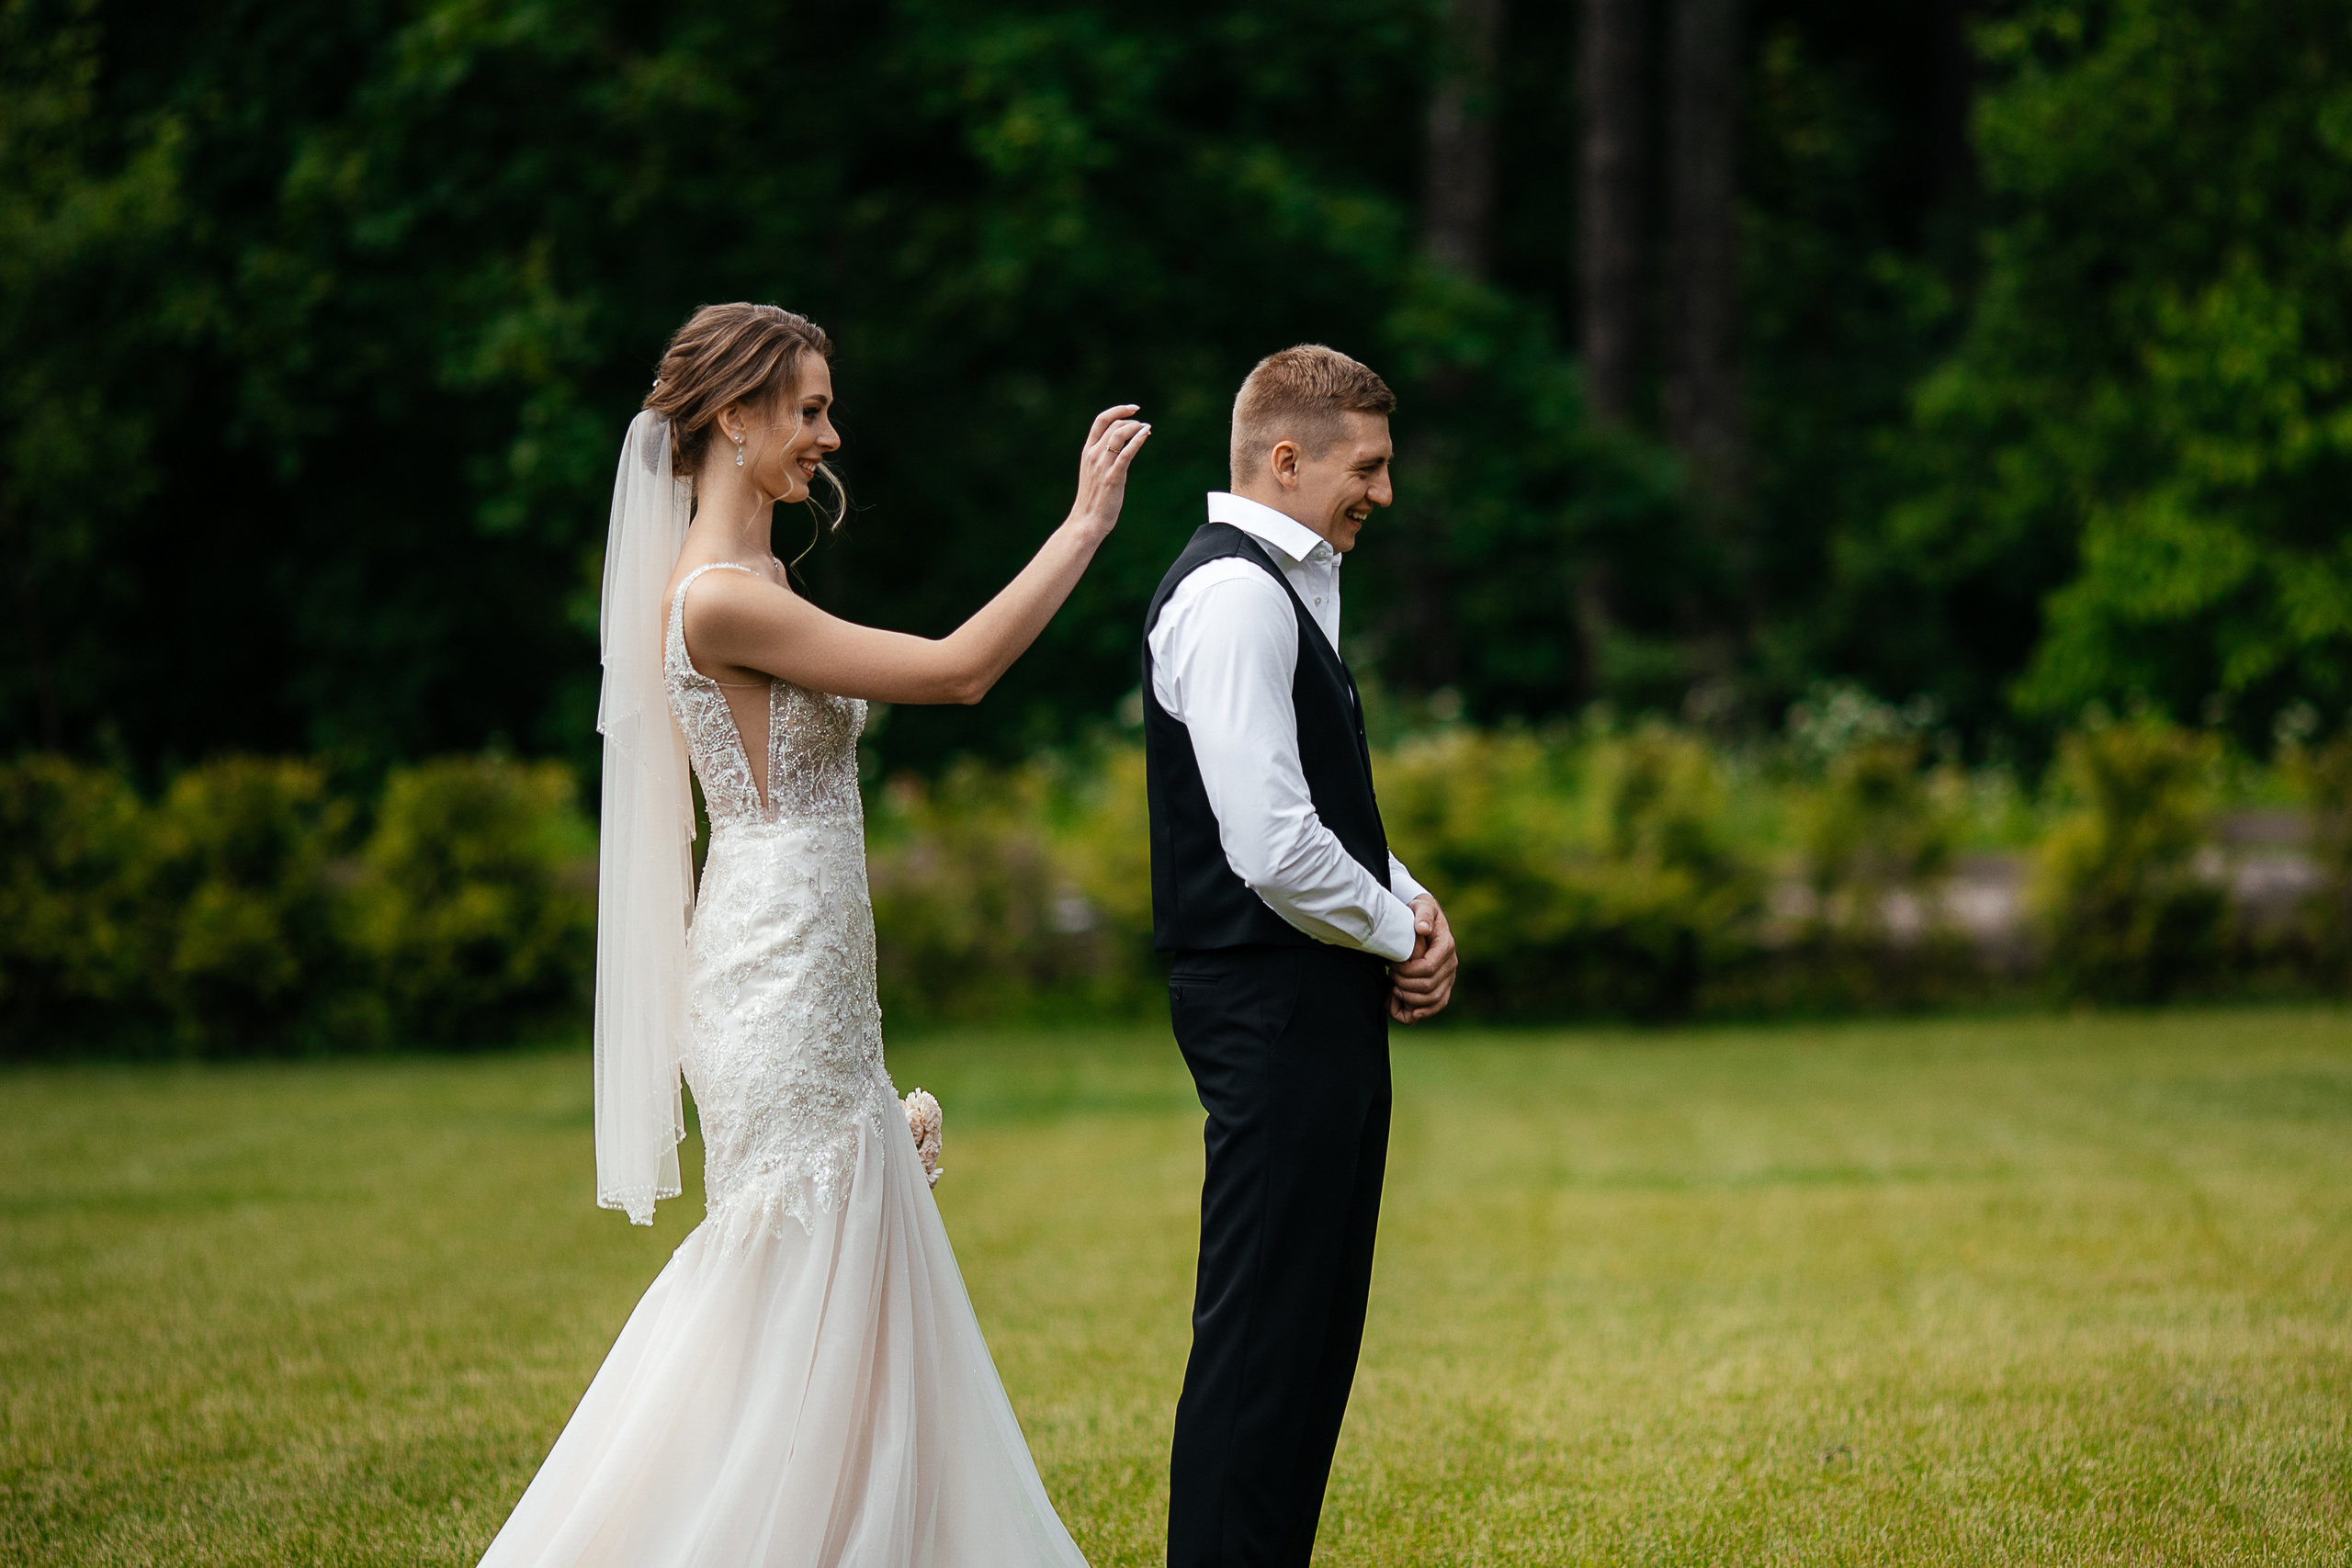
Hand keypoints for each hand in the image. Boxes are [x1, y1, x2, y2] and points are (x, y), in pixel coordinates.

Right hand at [1068, 404, 1151, 537]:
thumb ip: (1103, 458)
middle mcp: (1093, 455)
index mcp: (1087, 452)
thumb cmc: (1093, 499)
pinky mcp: (1113, 477)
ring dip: (1136, 428)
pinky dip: (1137, 440)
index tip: (1133, 409)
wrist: (1086, 521)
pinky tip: (1146, 434)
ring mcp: (1102, 465)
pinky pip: (1126, 452)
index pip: (1101, 420)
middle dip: (1131, 421)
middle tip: (1144, 426)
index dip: (1118, 410)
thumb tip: (1121, 447)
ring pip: (1119, 434)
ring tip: (1147, 430)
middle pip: (1113, 425)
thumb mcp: (1095, 473)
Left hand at [1389, 893, 1456, 1023]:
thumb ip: (1422, 915)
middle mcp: (1451, 964)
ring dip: (1410, 999)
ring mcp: (1449, 977)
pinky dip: (1422, 1012)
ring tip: (1393, 988)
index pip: (1429, 968)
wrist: (1424, 920)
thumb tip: (1422, 929)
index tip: (1392, 965)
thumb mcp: (1421, 907)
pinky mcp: (1444, 986)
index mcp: (1446, 946)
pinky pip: (1437, 1005)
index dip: (1408, 972)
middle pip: (1429, 986)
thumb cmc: (1419, 913)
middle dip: (1405, 984)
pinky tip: (1405, 1010)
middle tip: (1390, 975)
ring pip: (1434, 1000)